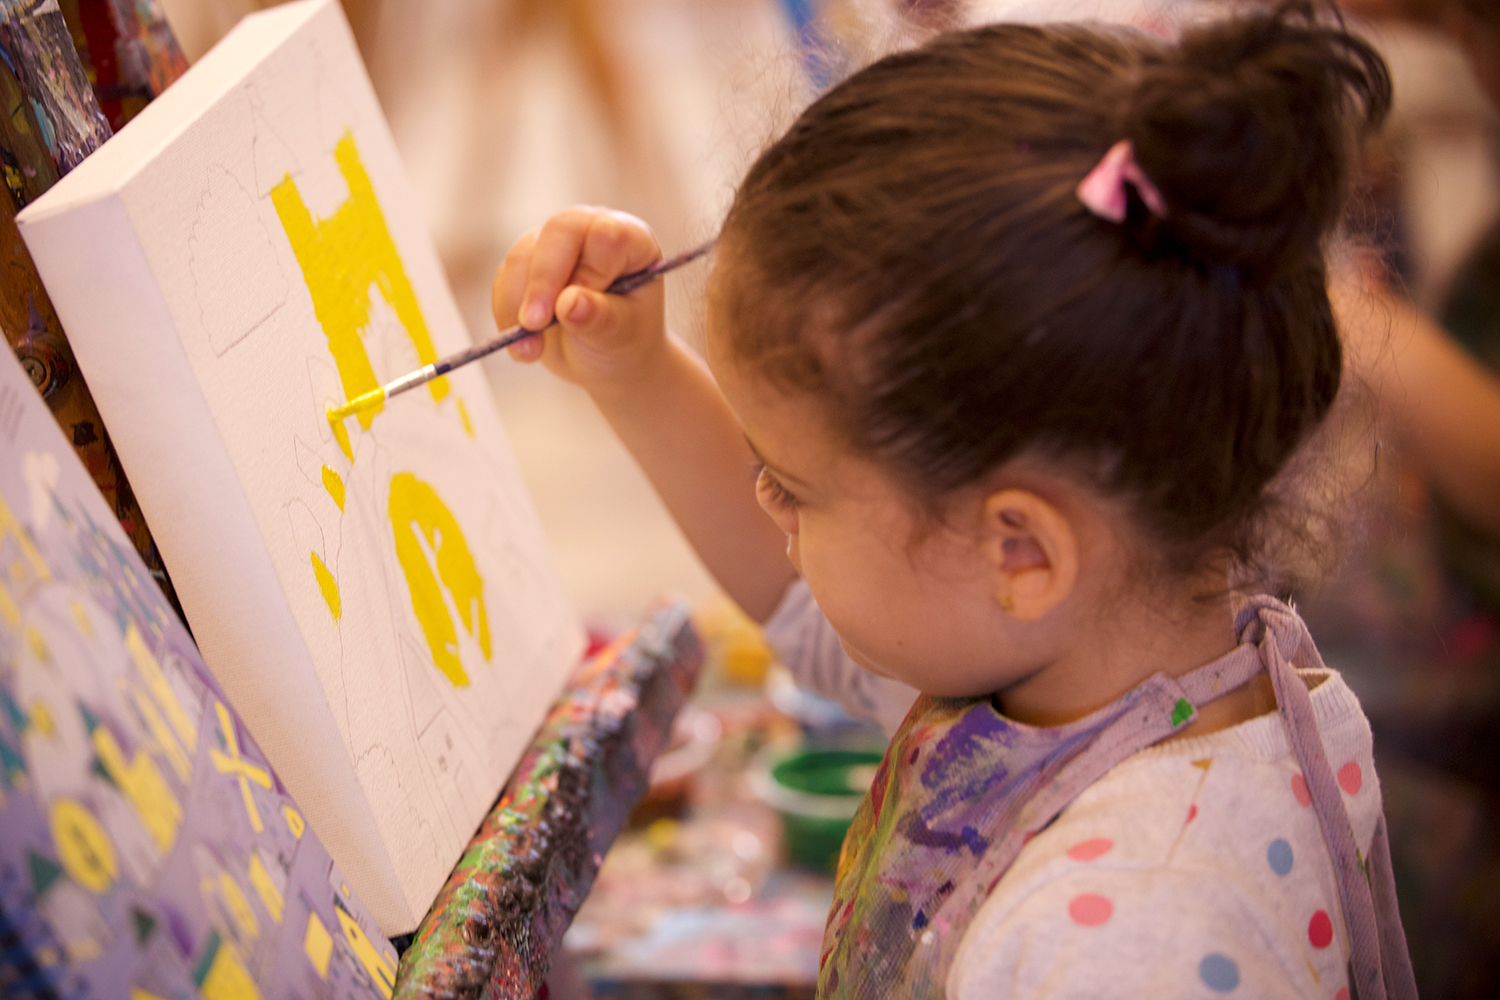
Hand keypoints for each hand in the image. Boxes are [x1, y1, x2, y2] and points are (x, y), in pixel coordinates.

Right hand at [492, 207, 666, 393]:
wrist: (603, 360)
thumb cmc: (624, 342)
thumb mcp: (621, 337)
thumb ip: (600, 318)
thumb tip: (568, 303)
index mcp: (631, 240)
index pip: (605, 235)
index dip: (587, 271)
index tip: (574, 310)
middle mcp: (592, 231)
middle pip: (559, 232)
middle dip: (542, 281)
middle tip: (533, 325)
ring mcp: (556, 244)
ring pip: (522, 256)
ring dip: (517, 306)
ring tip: (530, 352)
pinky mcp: (525, 262)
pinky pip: (504, 279)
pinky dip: (506, 314)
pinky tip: (525, 348)